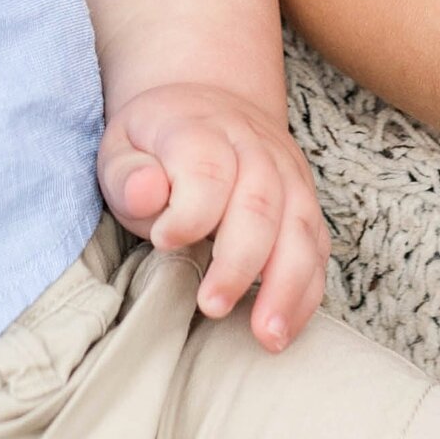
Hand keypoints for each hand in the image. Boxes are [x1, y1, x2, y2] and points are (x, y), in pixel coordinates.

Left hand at [98, 82, 329, 350]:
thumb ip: (127, 174)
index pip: (208, 170)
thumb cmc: (154, 145)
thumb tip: (145, 192)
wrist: (205, 103)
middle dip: (240, 262)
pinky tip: (286, 327)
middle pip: (260, 203)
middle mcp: (253, 146)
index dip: (189, 213)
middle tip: (212, 305)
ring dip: (286, 285)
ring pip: (299, 227)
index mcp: (201, 128)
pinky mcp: (304, 200)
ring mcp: (286, 172)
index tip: (164, 242)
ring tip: (266, 335)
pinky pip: (318, 246)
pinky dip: (306, 290)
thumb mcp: (121, 148)